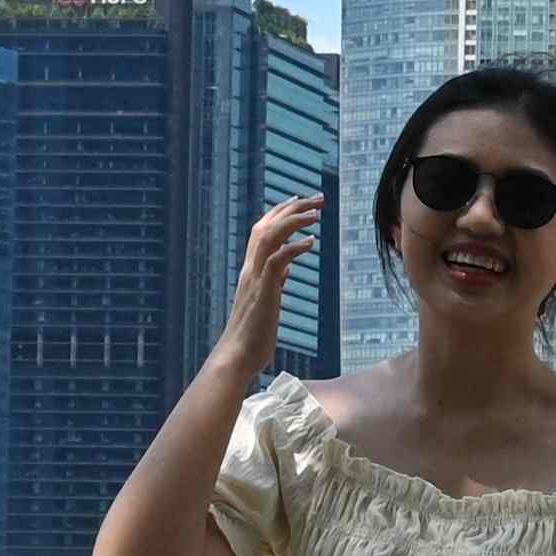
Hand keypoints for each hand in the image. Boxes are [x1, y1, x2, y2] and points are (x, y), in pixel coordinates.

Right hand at [216, 194, 321, 377]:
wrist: (237, 357)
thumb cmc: (252, 335)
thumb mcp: (267, 303)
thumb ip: (274, 283)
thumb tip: (286, 271)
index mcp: (251, 270)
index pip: (262, 231)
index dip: (280, 212)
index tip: (300, 200)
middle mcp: (250, 269)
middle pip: (266, 226)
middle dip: (292, 208)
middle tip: (318, 198)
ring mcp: (255, 279)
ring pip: (269, 237)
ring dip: (294, 221)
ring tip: (317, 212)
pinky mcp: (263, 292)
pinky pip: (277, 262)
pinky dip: (293, 248)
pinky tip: (311, 242)